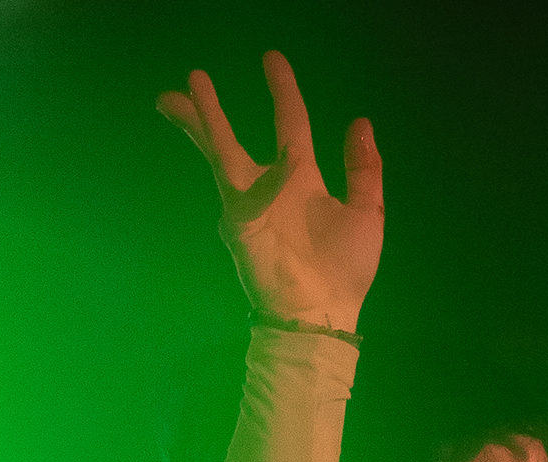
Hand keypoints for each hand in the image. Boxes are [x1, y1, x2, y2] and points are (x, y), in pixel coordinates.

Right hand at [157, 50, 383, 332]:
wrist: (324, 317)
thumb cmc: (344, 273)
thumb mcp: (366, 212)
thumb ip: (363, 168)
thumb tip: (360, 121)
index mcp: (299, 178)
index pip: (288, 123)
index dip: (283, 91)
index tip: (271, 59)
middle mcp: (268, 187)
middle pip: (229, 141)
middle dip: (207, 112)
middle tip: (190, 79)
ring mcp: (249, 206)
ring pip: (220, 155)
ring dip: (204, 125)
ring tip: (182, 95)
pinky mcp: (241, 228)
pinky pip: (244, 192)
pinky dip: (261, 176)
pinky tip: (279, 160)